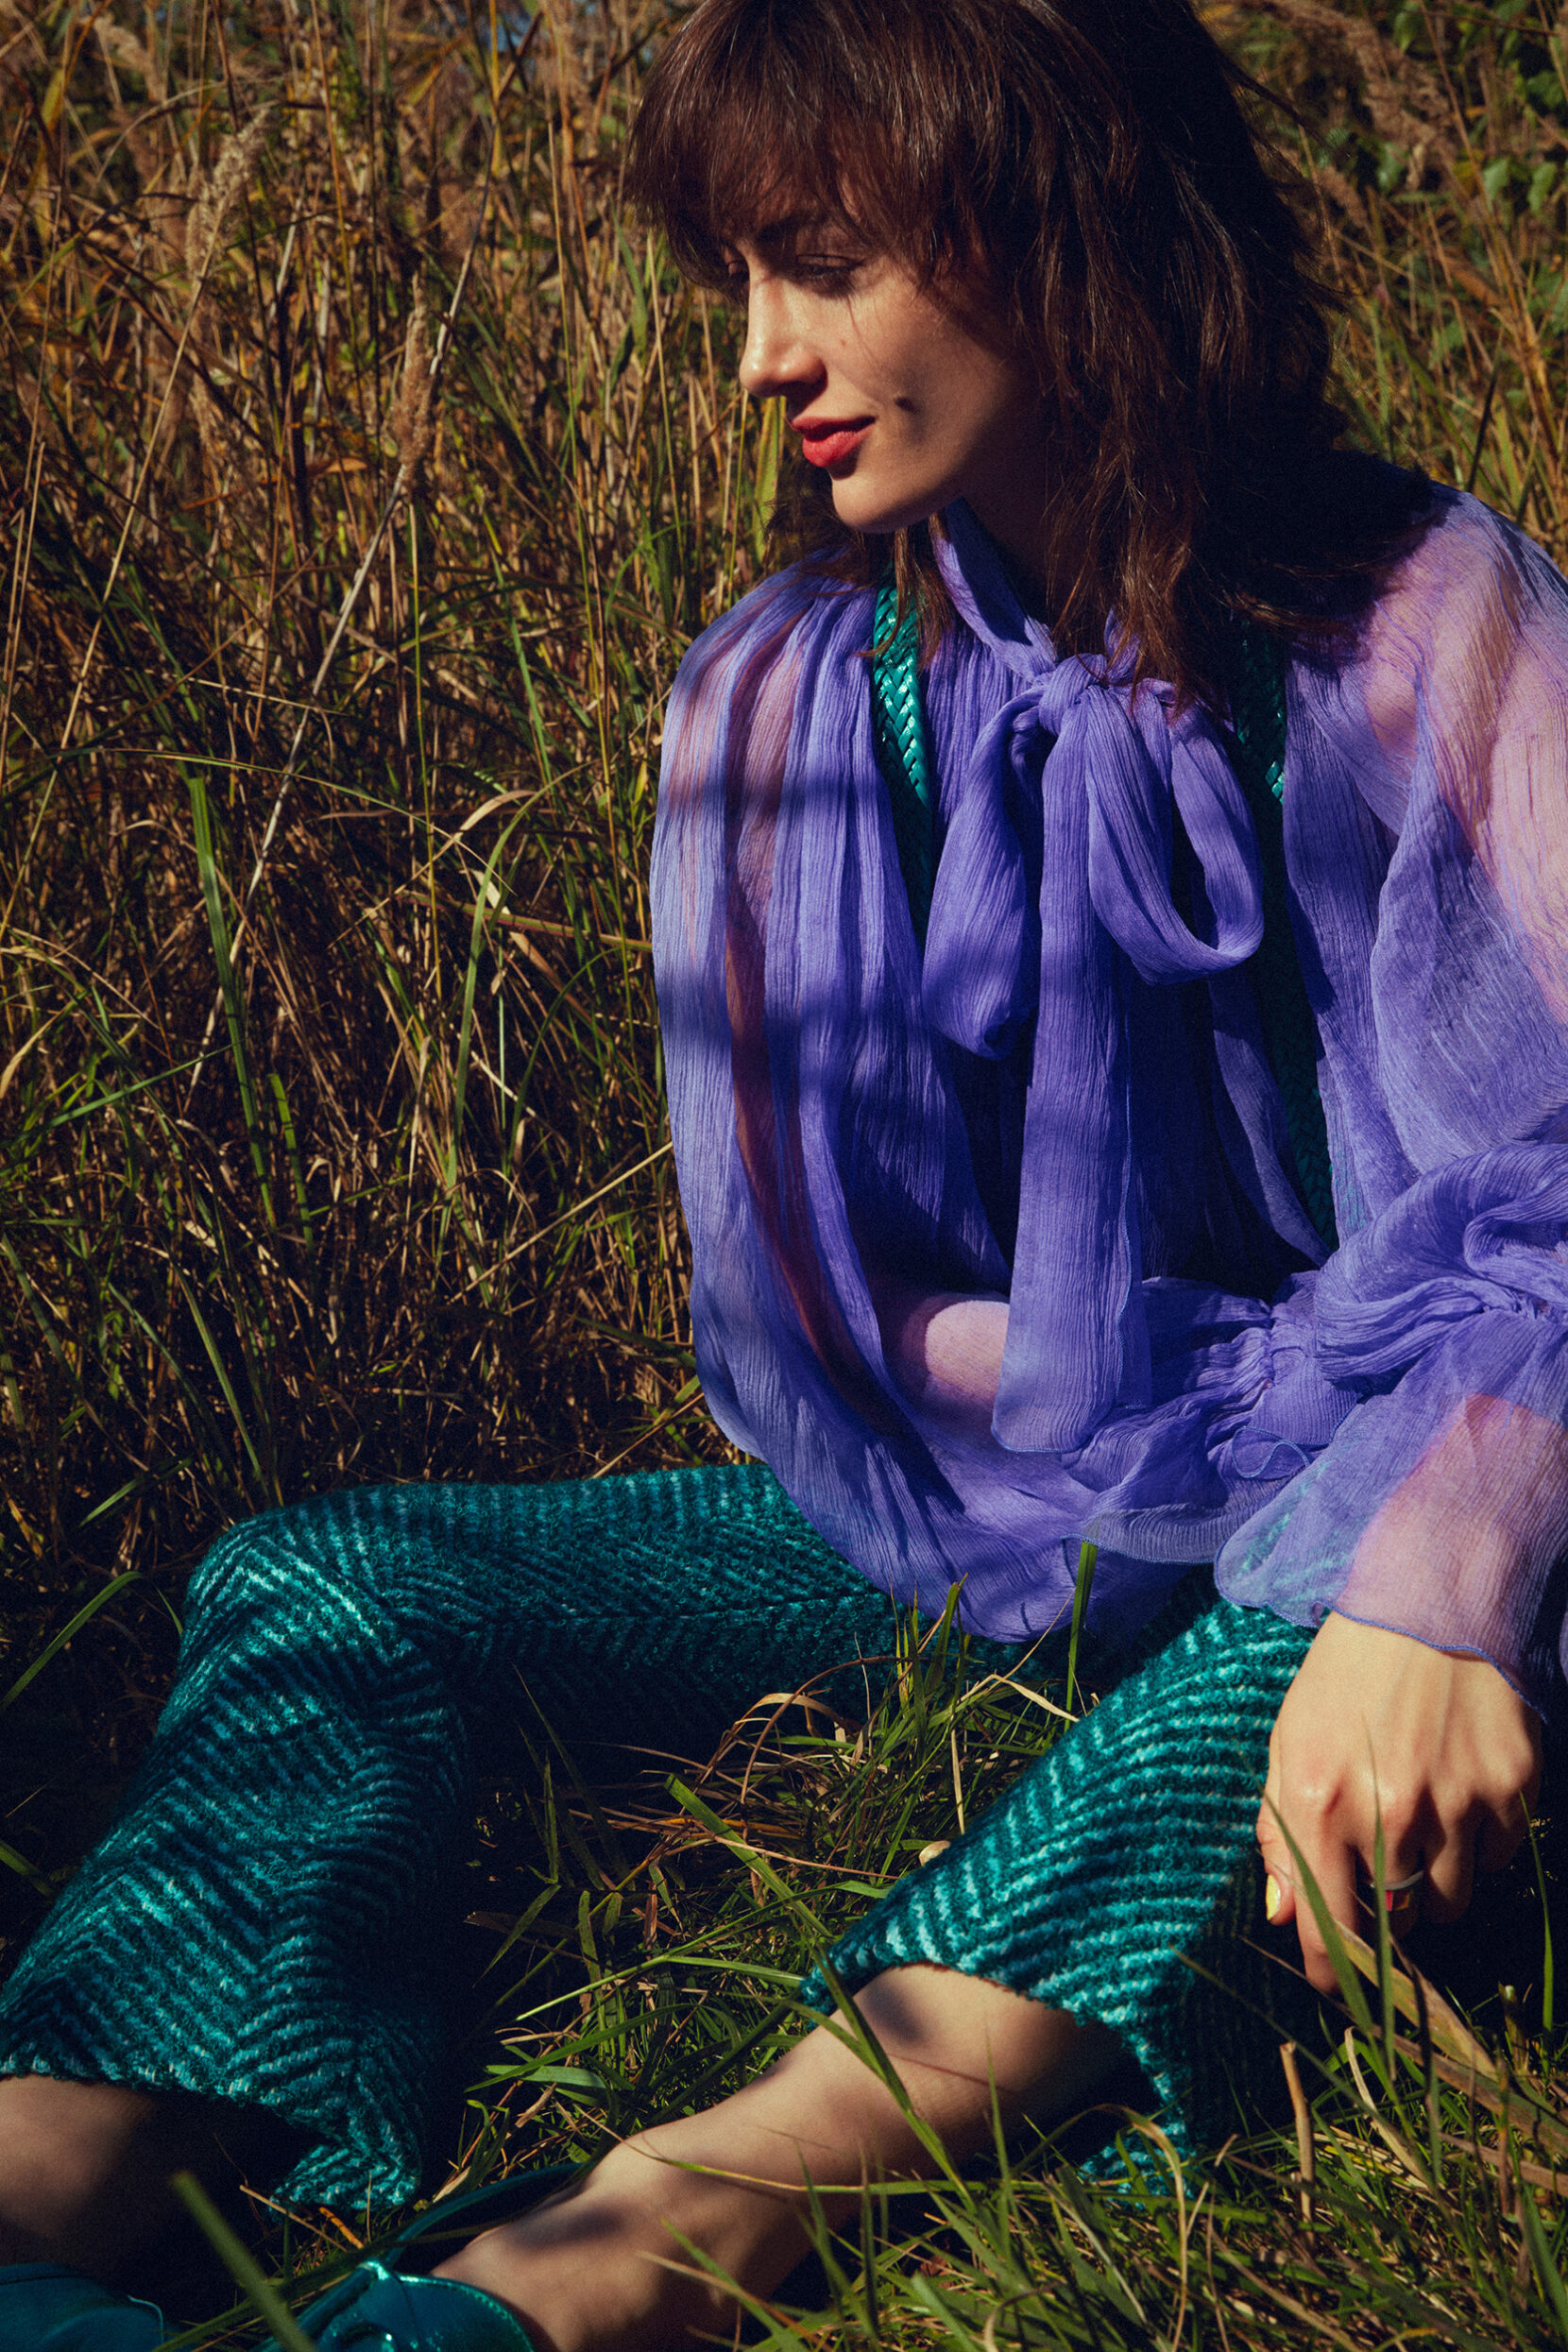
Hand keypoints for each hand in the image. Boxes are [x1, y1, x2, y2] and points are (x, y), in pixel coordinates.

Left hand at [1255, 1613, 1541, 1993]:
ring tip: (1420, 1824)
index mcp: (1317, 1801)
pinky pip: (1496, 1860)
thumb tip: (1283, 1918)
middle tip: (1380, 1871)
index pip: (1328, 1930)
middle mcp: (1388, 1813)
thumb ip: (1279, 1832)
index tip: (1338, 1985)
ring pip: (1449, 1904)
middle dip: (1384, 1914)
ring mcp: (1456, 1804)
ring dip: (1432, 1885)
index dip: (1333, 1971)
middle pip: (1395, 1925)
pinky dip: (1478, 1846)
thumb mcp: (1289, 1741)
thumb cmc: (1346, 1676)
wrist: (1430, 1600)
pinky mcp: (1510, 1789)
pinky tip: (1459, 1794)